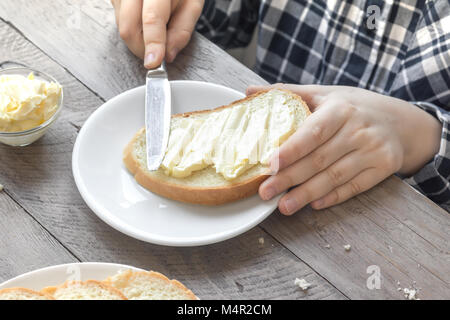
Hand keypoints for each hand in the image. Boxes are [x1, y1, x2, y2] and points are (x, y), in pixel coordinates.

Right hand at [111, 0, 203, 67]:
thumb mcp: (192, 6)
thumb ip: (182, 31)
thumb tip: (168, 55)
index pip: (152, 18)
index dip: (152, 43)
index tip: (153, 62)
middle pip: (129, 27)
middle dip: (142, 49)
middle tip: (156, 55)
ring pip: (121, 27)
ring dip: (138, 39)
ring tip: (154, 28)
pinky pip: (118, 21)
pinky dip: (132, 29)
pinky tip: (143, 19)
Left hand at [248, 84, 441, 214]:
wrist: (400, 121)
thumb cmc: (353, 107)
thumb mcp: (325, 94)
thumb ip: (288, 93)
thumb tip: (248, 92)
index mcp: (340, 109)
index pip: (312, 132)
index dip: (291, 150)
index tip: (269, 165)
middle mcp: (358, 130)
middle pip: (319, 159)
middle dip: (289, 178)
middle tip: (265, 193)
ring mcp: (373, 150)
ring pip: (335, 177)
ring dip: (307, 194)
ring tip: (283, 207)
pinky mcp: (383, 167)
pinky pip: (355, 187)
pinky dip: (333, 197)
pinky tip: (313, 204)